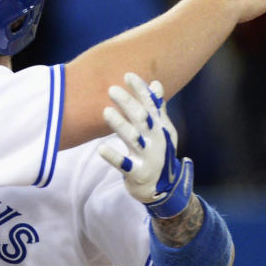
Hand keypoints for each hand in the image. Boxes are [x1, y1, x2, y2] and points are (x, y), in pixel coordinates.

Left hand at [98, 73, 192, 217]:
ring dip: (120, 125)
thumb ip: (157, 109)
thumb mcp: (163, 131)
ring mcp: (148, 157)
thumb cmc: (159, 154)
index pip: (151, 105)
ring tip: (105, 112)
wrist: (164, 190)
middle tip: (111, 89)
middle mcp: (156, 140)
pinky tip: (101, 149)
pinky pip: (124, 165)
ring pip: (133, 138)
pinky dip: (114, 157)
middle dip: (128, 103)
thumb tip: (155, 84)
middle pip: (142, 118)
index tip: (127, 75)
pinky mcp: (138, 173)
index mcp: (160, 128)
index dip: (140, 90)